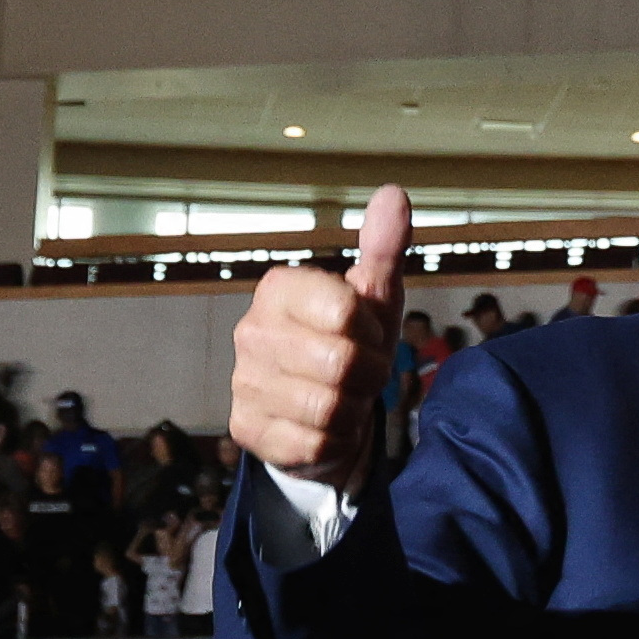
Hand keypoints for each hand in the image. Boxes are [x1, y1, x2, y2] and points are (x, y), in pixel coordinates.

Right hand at [228, 184, 408, 486]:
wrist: (323, 414)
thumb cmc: (350, 345)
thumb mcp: (375, 298)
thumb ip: (383, 249)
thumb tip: (393, 193)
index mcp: (279, 289)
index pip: (346, 310)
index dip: (373, 331)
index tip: (367, 334)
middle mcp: (251, 331)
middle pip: (343, 363)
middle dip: (370, 375)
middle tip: (362, 375)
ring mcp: (244, 382)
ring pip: (329, 407)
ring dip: (353, 411)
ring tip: (344, 400)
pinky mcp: (246, 429)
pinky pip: (312, 445)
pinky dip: (334, 442)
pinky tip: (327, 429)